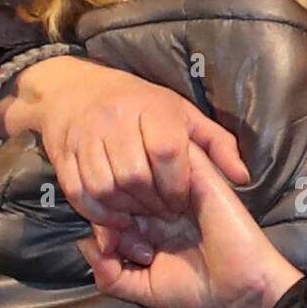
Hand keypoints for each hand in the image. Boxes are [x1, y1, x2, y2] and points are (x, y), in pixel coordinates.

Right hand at [0, 55, 248, 227]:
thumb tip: (243, 177)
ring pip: (105, 188)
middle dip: (152, 203)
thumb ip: (218, 145)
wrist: (75, 90)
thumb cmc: (141, 106)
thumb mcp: (184, 115)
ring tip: (140, 215)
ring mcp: (85, 138)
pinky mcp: (63, 156)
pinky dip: (98, 213)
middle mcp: (114, 121)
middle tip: (162, 214)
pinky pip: (80, 194)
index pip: (165, 152)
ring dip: (125, 211)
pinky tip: (115, 217)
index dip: (176, 184)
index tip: (181, 200)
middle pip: (134, 175)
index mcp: (150, 109)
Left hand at [76, 145, 302, 307]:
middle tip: (122, 234)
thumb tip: (84, 245)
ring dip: (132, 192)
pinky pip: (169, 160)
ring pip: (141, 169)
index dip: (101, 222)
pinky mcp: (199, 178)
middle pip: (122, 186)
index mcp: (151, 227)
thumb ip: (109, 273)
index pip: (112, 207)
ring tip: (140, 223)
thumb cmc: (198, 292)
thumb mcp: (142, 289)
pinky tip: (153, 211)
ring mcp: (180, 189)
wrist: (243, 290)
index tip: (110, 248)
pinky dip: (154, 181)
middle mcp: (163, 205)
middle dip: (114, 207)